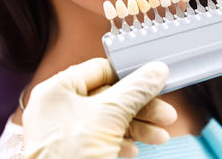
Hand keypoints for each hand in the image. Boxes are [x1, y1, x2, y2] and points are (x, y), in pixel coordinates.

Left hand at [22, 58, 176, 158]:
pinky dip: (122, 142)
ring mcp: (65, 132)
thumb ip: (135, 90)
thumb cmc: (68, 156)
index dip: (129, 76)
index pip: (100, 70)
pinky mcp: (74, 152)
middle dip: (141, 107)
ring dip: (138, 126)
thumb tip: (155, 72)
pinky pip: (102, 140)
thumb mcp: (109, 116)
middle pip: (109, 97)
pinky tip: (135, 148)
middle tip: (164, 113)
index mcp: (57, 90)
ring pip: (109, 120)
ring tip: (159, 135)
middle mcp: (59, 108)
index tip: (153, 82)